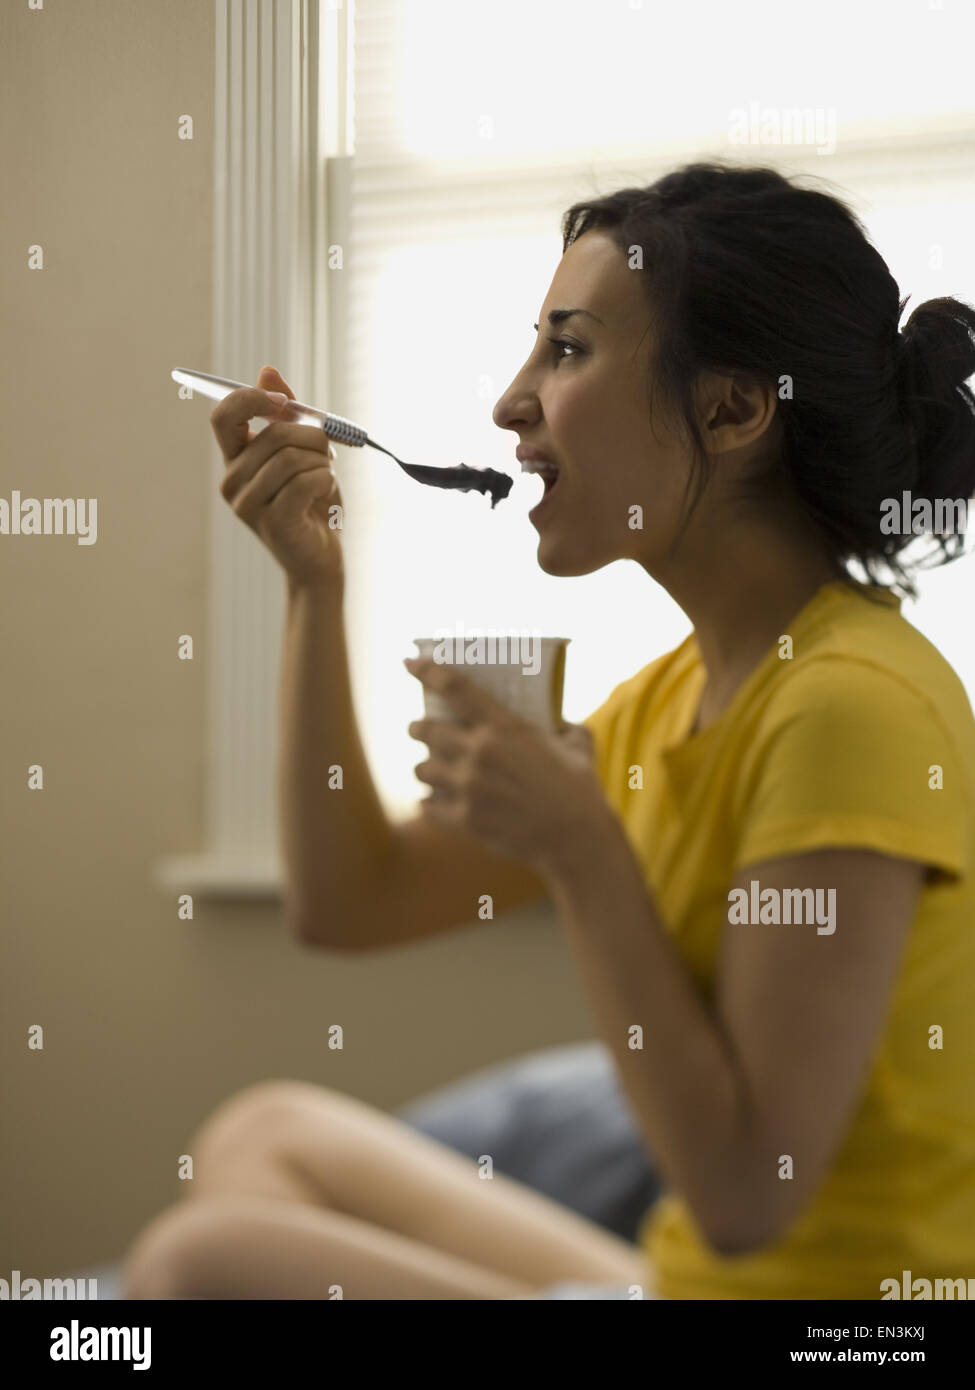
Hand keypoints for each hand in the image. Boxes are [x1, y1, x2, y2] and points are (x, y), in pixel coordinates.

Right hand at [210, 365, 344, 589]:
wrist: (320, 559)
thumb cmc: (311, 504)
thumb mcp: (301, 453)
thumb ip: (284, 414)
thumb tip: (267, 371)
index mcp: (235, 460)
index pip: (223, 415)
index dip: (252, 398)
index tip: (285, 403)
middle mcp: (232, 481)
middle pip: (273, 433)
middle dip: (312, 436)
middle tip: (328, 454)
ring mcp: (248, 505)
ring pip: (291, 456)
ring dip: (321, 462)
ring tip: (325, 478)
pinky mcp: (274, 522)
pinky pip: (306, 481)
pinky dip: (326, 481)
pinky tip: (326, 493)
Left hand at [404, 655, 606, 876]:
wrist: (577, 839)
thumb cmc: (581, 788)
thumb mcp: (578, 744)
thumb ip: (565, 725)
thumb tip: (560, 721)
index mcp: (504, 727)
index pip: (453, 688)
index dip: (426, 670)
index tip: (408, 661)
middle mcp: (480, 753)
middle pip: (424, 730)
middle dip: (417, 727)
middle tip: (418, 728)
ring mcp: (469, 788)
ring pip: (421, 769)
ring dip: (424, 767)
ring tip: (431, 769)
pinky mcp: (465, 821)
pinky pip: (427, 806)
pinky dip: (429, 804)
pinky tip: (434, 803)